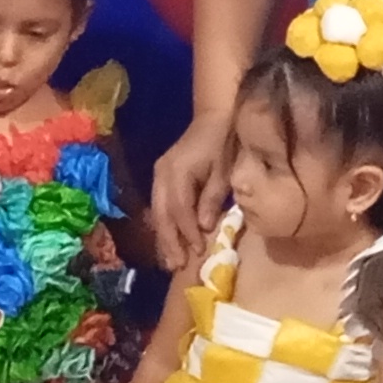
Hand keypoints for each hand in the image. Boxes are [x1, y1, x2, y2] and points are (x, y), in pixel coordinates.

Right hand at [149, 113, 233, 266]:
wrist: (214, 117)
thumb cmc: (224, 143)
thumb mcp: (224, 171)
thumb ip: (212, 198)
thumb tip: (204, 226)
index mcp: (178, 171)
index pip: (179, 208)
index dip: (187, 232)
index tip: (197, 251)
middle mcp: (162, 174)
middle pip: (162, 213)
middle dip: (169, 241)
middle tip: (175, 265)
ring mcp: (158, 175)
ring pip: (157, 212)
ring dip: (163, 237)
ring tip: (169, 261)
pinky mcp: (161, 177)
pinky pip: (159, 206)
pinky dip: (165, 226)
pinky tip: (169, 241)